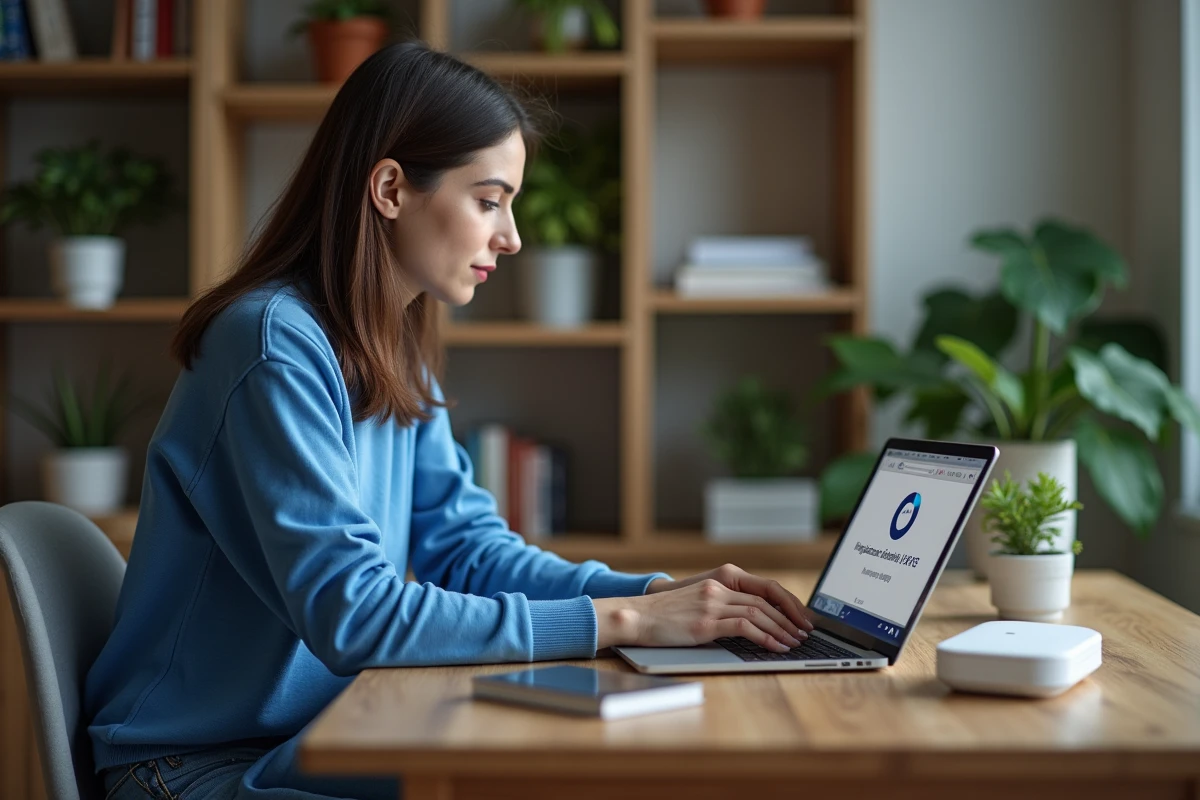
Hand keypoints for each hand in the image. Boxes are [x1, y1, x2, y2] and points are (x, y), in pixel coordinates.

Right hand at [646, 564, 813, 633]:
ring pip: (759, 614)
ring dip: (782, 630)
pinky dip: (765, 638)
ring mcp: (712, 604)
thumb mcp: (698, 602)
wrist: (637, 616)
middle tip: (804, 634)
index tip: (801, 617)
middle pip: (766, 601)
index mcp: (720, 580)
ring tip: (794, 643)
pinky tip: (775, 647)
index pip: (765, 588)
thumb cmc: (666, 615)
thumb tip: (753, 622)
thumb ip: (723, 605)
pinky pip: (745, 627)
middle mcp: (719, 588)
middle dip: (790, 619)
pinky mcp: (705, 622)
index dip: (787, 602)